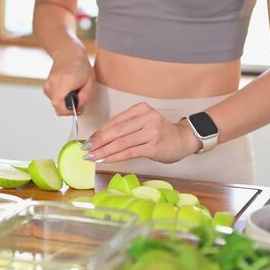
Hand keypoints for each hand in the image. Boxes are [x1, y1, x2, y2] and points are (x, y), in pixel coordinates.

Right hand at [43, 47, 94, 115]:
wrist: (68, 54)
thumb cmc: (80, 66)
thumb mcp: (90, 82)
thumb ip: (85, 97)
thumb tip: (78, 108)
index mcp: (65, 82)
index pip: (60, 105)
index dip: (68, 111)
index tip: (77, 109)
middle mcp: (54, 84)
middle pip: (57, 107)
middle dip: (68, 108)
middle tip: (77, 101)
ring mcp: (48, 85)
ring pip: (55, 104)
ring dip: (64, 103)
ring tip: (72, 93)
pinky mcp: (46, 86)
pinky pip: (52, 98)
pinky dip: (60, 98)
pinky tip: (66, 90)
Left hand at [82, 102, 201, 163]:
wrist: (182, 140)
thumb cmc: (159, 133)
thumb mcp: (142, 122)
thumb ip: (124, 127)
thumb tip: (98, 138)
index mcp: (141, 109)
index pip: (114, 121)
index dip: (99, 132)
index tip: (88, 141)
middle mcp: (147, 118)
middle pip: (116, 131)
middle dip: (98, 142)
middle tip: (86, 150)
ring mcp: (151, 132)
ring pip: (121, 143)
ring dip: (104, 151)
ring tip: (93, 157)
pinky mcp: (154, 146)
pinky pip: (129, 152)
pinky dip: (115, 157)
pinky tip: (105, 160)